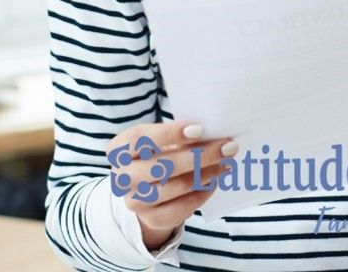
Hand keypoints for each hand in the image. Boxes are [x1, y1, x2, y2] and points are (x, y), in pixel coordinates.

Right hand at [105, 120, 236, 248]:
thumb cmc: (158, 156)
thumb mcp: (160, 142)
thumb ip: (179, 136)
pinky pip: (181, 208)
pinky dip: (202, 194)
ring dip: (207, 174)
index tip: (200, 129)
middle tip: (228, 146)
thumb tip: (213, 133)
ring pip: (176, 187)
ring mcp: (134, 201)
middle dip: (200, 155)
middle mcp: (122, 176)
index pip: (142, 138)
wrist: (145, 191)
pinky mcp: (151, 219)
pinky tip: (215, 182)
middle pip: (162, 165)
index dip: (170, 134)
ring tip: (226, 163)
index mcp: (120, 149)